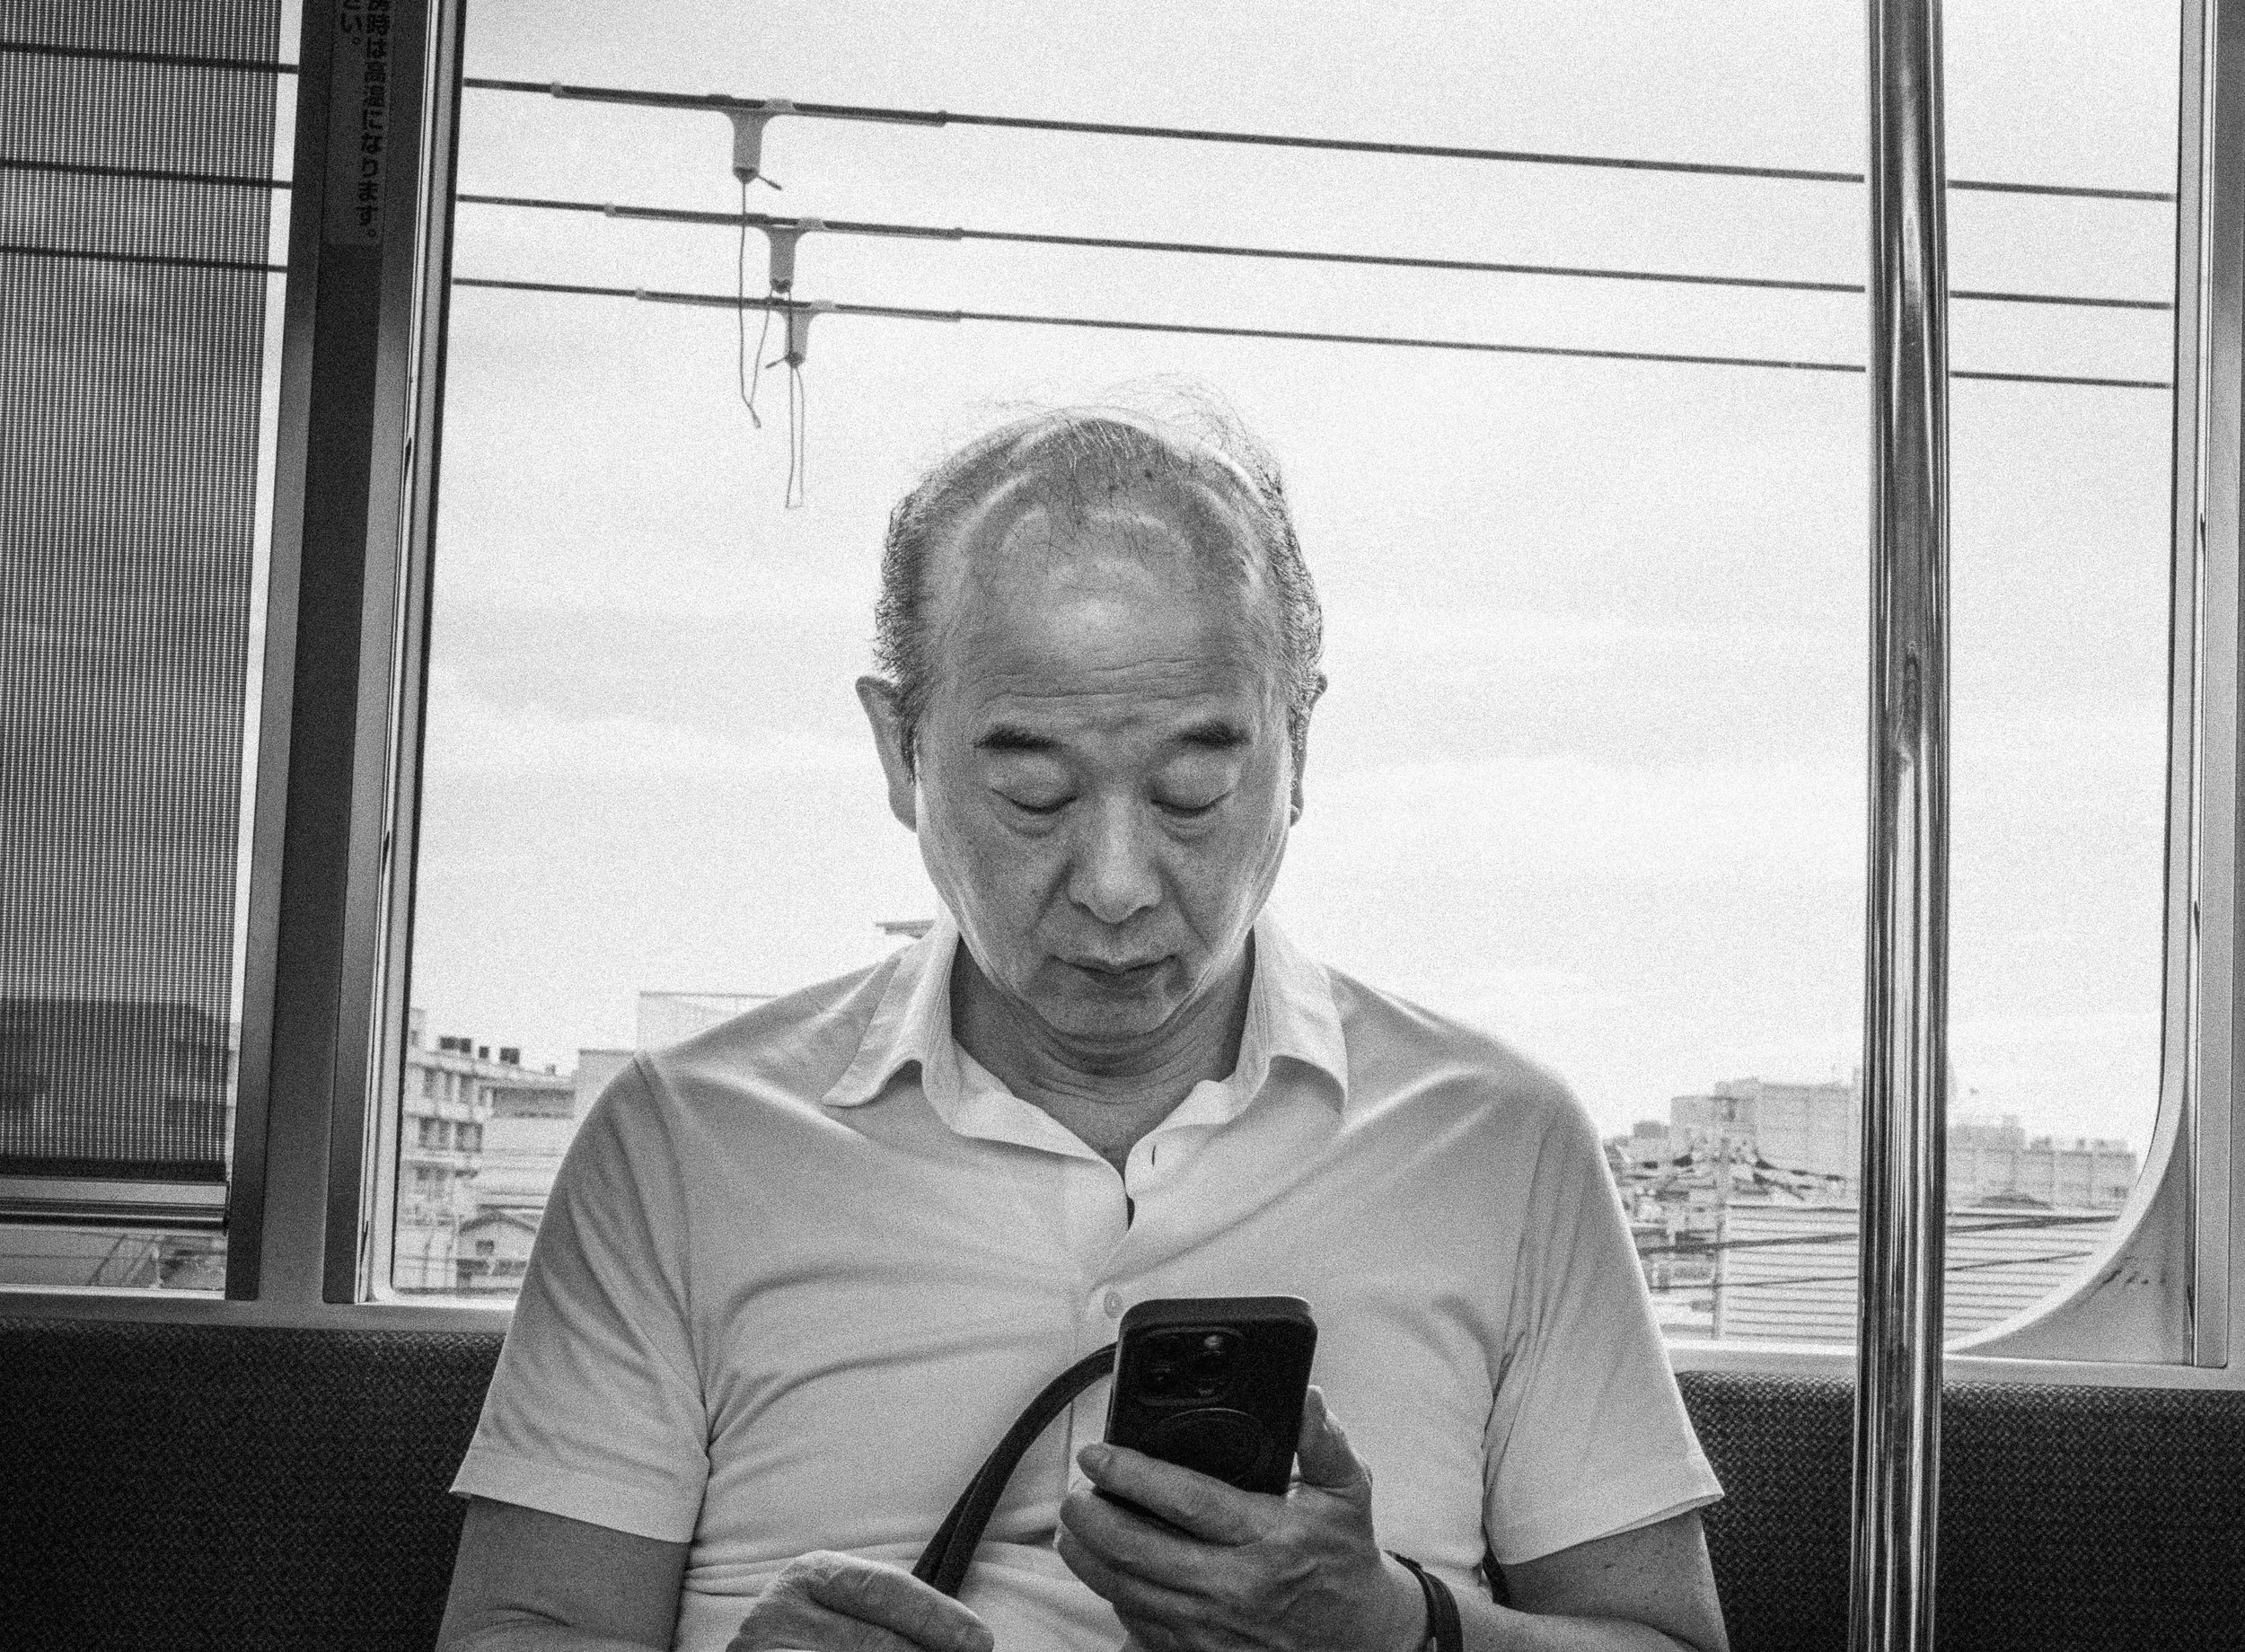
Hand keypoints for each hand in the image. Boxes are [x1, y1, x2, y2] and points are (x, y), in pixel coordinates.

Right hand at [726, 1551, 993, 1651]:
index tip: (980, 1641)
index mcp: (813, 1574)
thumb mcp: (844, 1608)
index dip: (935, 1616)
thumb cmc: (816, 1632)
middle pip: (875, 1642)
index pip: (884, 1589)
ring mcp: (766, 1651)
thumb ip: (894, 1615)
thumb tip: (967, 1640)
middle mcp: (784, 1608)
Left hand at [1055, 1386, 1427, 1651]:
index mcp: (1267, 1537)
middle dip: (1089, 1517)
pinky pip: (1136, 1626)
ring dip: (1086, 1556)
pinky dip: (1111, 1593)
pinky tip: (1104, 1566)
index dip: (1130, 1474)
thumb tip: (1307, 1395)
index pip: (1184, 1501)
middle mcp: (1233, 1586)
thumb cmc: (1343, 1557)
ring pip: (1124, 1591)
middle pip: (1135, 1551)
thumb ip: (1324, 1441)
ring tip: (1074, 1523)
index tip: (1096, 1454)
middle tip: (1074, 1489)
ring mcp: (1210, 1628)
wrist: (1359, 1641)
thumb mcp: (1348, 1492)